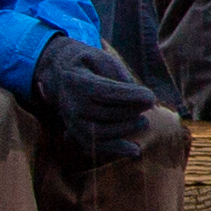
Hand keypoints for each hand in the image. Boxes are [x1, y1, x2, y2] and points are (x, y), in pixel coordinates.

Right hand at [29, 36, 165, 169]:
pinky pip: (95, 148)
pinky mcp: (76, 135)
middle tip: (149, 105)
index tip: (151, 97)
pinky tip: (136, 150)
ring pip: (101, 134)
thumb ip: (120, 76)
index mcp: (77, 81)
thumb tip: (145, 100)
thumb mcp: (103, 59)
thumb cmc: (89, 65)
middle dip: (131, 111)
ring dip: (126, 131)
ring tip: (144, 123)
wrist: (60, 75)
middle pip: (106, 114)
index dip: (130, 96)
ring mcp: (72, 123)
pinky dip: (116, 150)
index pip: (105, 92)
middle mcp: (71, 105)